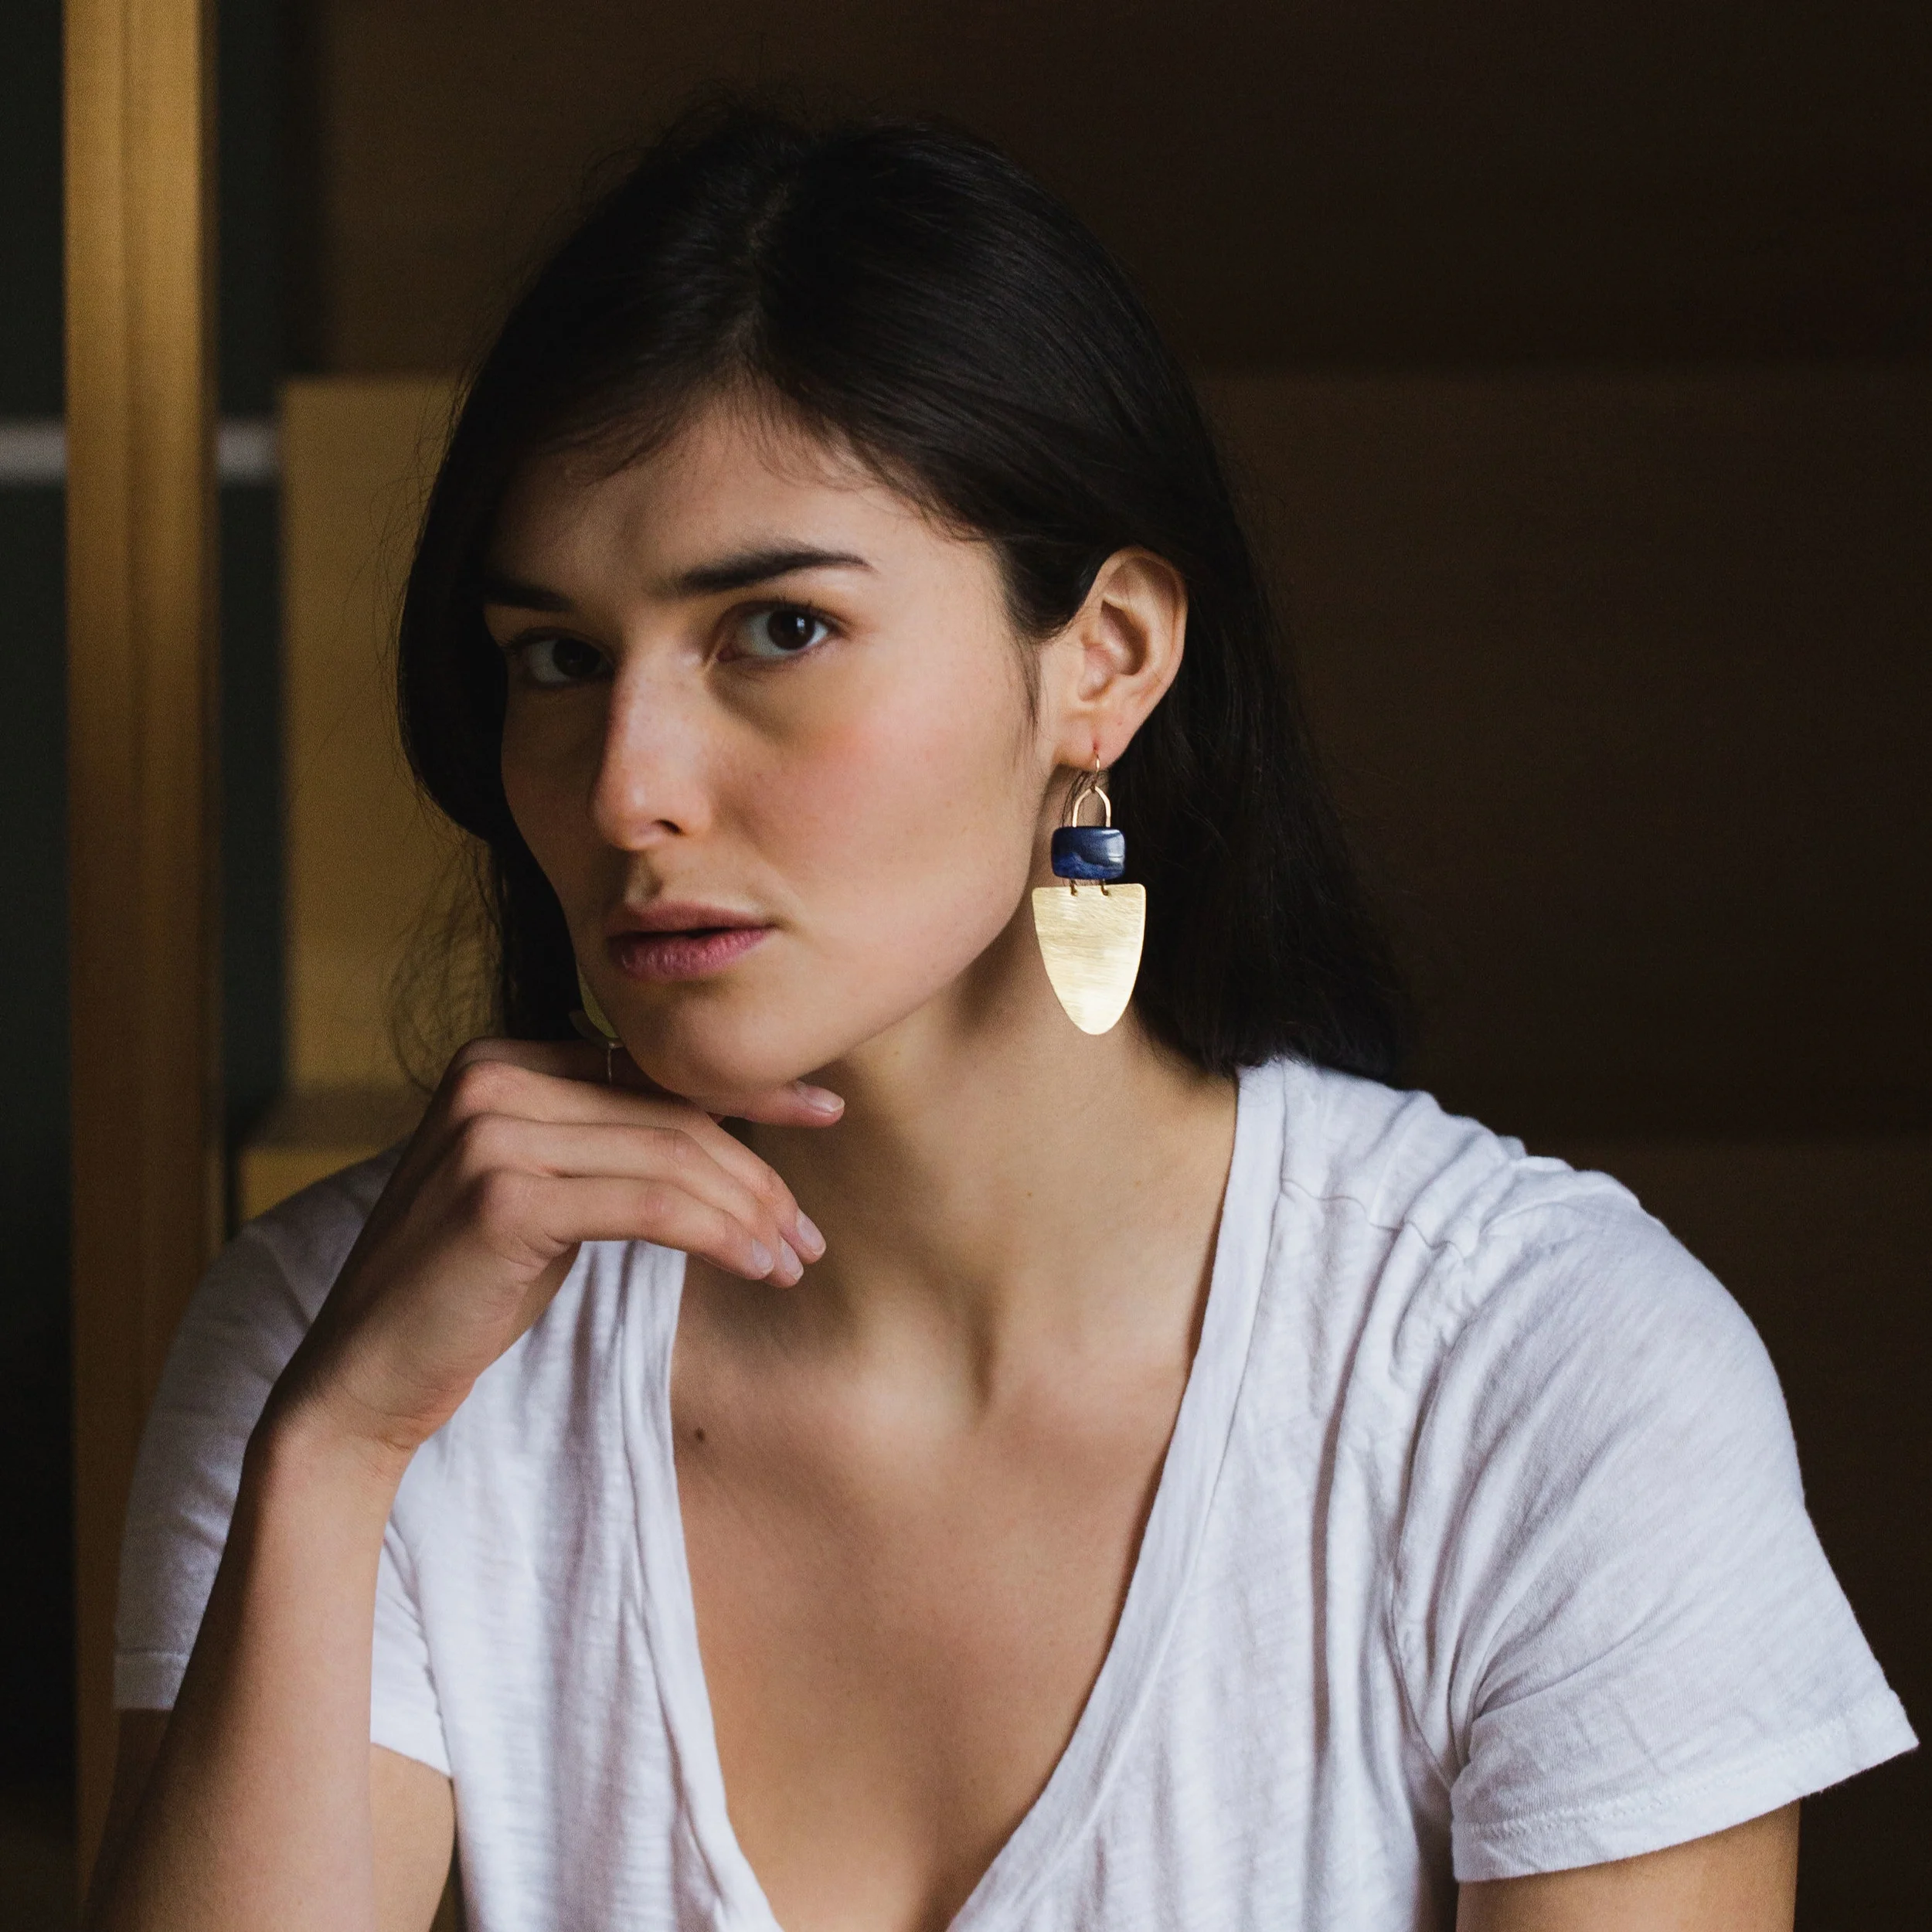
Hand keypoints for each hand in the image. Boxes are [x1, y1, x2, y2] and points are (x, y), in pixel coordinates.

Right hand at [264, 1038, 840, 1462]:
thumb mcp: (543, 1193)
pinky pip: (650, 1204)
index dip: (748, 1091)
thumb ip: (608, 1142)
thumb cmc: (465, 1290)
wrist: (361, 1378)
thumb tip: (731, 1124)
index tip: (823, 1113)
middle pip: (669, 1115)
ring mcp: (490, 1132)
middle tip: (811, 1236)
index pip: (652, 1069)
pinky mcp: (502, 1197)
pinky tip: (758, 1264)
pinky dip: (718, 1233)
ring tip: (795, 1261)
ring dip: (751, 1212)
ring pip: (670, 1157)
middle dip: (759, 1174)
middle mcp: (490, 1077)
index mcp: (499, 1059)